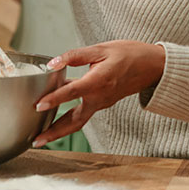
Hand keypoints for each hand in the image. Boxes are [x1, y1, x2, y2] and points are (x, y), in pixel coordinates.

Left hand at [30, 41, 165, 147]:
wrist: (152, 66)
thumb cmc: (129, 55)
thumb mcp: (101, 49)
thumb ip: (75, 56)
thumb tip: (54, 63)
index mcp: (98, 82)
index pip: (72, 93)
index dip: (54, 99)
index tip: (38, 106)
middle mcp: (100, 97)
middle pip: (74, 122)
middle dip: (54, 133)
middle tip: (36, 140)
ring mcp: (102, 103)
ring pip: (78, 122)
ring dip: (59, 131)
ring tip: (42, 136)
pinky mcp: (103, 103)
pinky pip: (83, 114)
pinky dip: (69, 119)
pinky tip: (56, 115)